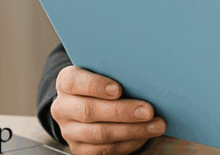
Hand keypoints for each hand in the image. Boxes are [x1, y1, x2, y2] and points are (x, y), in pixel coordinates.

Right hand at [51, 65, 166, 154]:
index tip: (118, 89)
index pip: (74, 82)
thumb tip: (146, 76)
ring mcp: (69, 131)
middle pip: (89, 111)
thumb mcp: (105, 72)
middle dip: (122, 112)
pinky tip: (144, 135)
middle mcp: (63, 107)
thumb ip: (117, 72)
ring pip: (99, 134)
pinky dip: (128, 143)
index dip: (96, 86)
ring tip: (156, 125)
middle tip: (148, 110)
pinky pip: (104, 150)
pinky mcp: (80, 149)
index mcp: (66, 82)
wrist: (91, 103)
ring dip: (132, 130)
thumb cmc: (104, 82)